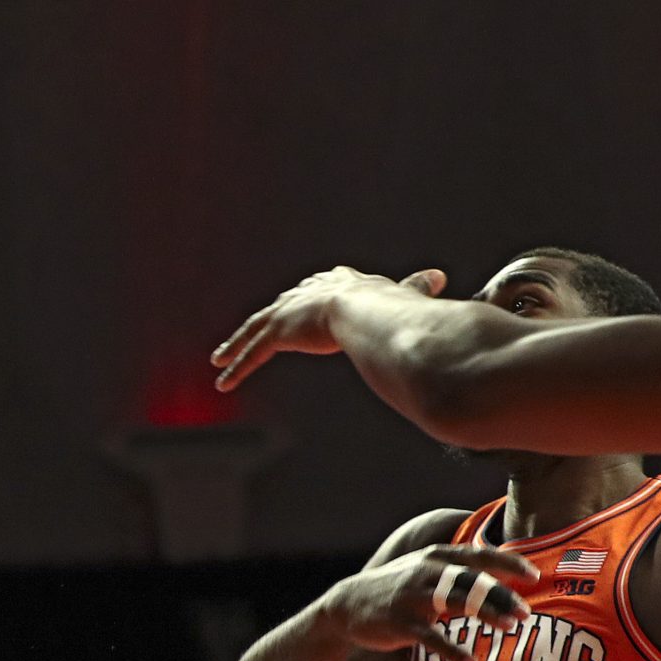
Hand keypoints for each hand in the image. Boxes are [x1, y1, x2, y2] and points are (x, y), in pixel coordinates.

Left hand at [212, 266, 446, 389]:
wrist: (374, 310)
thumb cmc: (397, 307)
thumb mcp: (406, 295)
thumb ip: (418, 289)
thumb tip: (442, 278)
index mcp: (340, 284)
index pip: (319, 288)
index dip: (308, 295)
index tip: (299, 297)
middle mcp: (311, 293)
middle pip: (279, 308)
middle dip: (263, 320)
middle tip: (251, 329)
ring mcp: (292, 311)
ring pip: (256, 330)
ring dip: (236, 345)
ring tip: (219, 360)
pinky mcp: (281, 330)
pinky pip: (253, 353)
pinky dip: (238, 367)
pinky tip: (224, 382)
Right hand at [319, 541, 538, 660]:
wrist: (347, 605)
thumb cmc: (399, 590)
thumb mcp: (427, 572)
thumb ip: (461, 574)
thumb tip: (505, 579)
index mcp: (437, 557)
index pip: (479, 556)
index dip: (508, 564)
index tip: (534, 576)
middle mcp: (427, 571)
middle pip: (472, 579)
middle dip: (502, 594)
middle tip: (526, 612)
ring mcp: (412, 596)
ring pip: (455, 601)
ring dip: (485, 612)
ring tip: (509, 628)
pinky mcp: (400, 622)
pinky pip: (431, 637)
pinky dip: (451, 650)